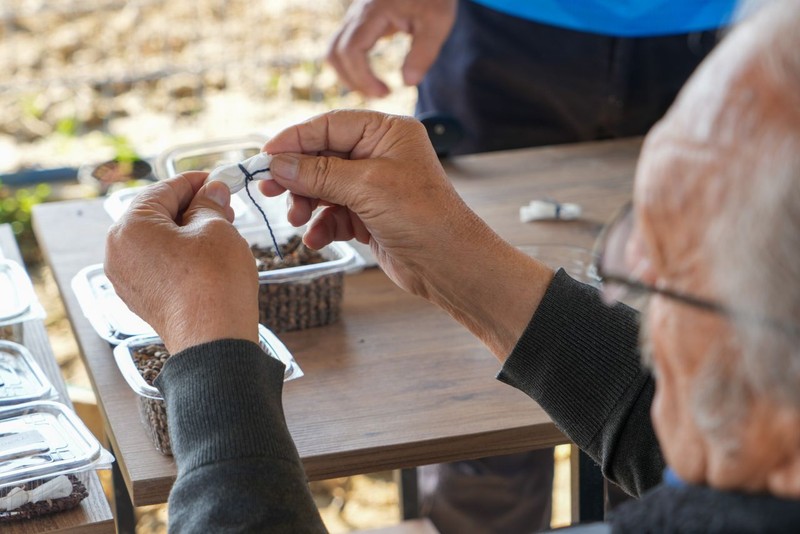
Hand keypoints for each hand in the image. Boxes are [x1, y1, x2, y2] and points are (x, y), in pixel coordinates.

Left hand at [105, 173, 259, 354]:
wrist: (213, 339)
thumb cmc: (213, 283)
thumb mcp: (217, 229)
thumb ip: (209, 204)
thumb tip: (211, 192)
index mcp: (130, 226)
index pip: (164, 190)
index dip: (195, 181)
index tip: (215, 179)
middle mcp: (118, 251)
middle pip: (156, 215)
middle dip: (191, 207)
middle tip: (224, 205)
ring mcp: (126, 278)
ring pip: (158, 241)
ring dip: (187, 231)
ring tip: (220, 231)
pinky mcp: (140, 298)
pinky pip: (158, 264)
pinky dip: (180, 255)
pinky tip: (207, 256)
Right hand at [259, 110, 552, 359]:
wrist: (450, 266)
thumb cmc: (423, 217)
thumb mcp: (366, 187)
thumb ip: (318, 173)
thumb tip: (277, 164)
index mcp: (387, 132)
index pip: (329, 125)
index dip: (293, 140)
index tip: (264, 157)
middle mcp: (381, 155)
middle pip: (322, 157)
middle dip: (297, 177)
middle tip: (269, 191)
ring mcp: (375, 186)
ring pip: (324, 188)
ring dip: (307, 204)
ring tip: (298, 220)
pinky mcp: (371, 215)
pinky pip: (335, 214)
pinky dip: (323, 226)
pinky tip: (318, 239)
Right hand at [327, 0, 455, 96]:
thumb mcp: (437, 22)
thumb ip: (423, 53)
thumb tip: (408, 83)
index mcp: (374, 12)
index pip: (351, 50)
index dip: (363, 77)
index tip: (386, 93)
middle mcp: (358, 14)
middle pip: (335, 53)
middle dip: (353, 80)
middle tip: (381, 95)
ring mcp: (355, 18)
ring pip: (334, 51)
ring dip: (348, 75)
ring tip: (374, 90)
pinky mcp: (359, 23)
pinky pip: (343, 47)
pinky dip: (352, 66)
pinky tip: (372, 77)